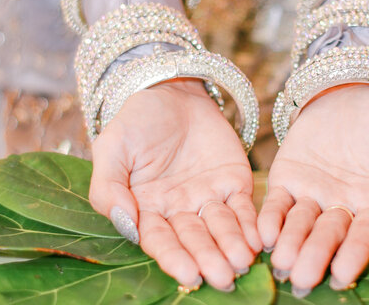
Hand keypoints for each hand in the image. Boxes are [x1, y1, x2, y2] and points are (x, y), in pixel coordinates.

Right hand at [89, 79, 261, 290]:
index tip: (189, 273)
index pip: (160, 239)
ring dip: (232, 245)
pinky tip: (259, 238)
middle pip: (195, 239)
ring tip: (242, 261)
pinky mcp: (233, 183)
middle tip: (223, 277)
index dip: (174, 257)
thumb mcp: (113, 148)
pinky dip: (251, 223)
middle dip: (209, 258)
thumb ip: (109, 188)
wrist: (173, 92)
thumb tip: (127, 223)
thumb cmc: (137, 121)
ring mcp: (208, 197)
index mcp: (147, 208)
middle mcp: (179, 210)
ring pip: (222, 227)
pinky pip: (243, 207)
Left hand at [258, 84, 368, 296]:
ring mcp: (311, 193)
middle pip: (327, 236)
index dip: (353, 254)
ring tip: (282, 261)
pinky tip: (265, 234)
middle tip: (302, 279)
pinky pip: (277, 202)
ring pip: (299, 223)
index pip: (363, 235)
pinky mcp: (287, 178)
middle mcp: (340, 206)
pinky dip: (271, 218)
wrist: (352, 92)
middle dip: (315, 256)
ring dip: (290, 243)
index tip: (342, 275)